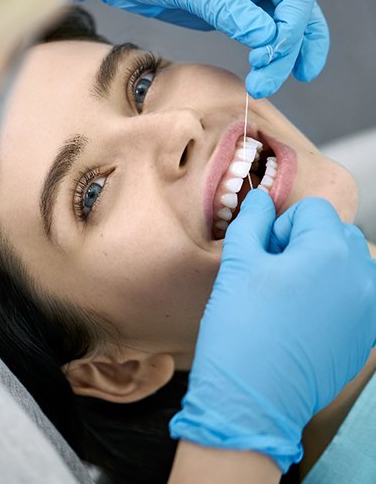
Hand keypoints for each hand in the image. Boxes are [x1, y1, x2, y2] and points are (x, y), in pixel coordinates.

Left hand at [76, 0, 328, 97]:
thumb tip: (268, 38)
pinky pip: (254, 33)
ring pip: (277, 26)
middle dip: (291, 50)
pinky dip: (261, 52)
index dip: (291, 30)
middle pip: (294, 12)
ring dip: (279, 56)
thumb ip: (228, 8)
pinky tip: (259, 71)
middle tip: (266, 85)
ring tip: (263, 85)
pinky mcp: (221, 10)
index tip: (268, 58)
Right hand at [169, 190, 375, 472]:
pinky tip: (303, 317)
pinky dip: (333, 294)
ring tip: (289, 295)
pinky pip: (354, 295)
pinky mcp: (366, 334)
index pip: (311, 211)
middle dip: (304, 243)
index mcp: (330, 250)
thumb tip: (260, 200)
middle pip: (335, 233)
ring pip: (347, 264)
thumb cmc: (242, 329)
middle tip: (273, 274)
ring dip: (321, 266)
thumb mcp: (238, 264)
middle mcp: (361, 275)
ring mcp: (368, 308)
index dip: (281, 227)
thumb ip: (252, 221)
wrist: (252, 398)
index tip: (264, 255)